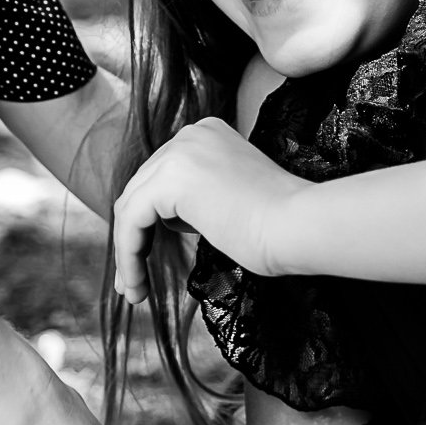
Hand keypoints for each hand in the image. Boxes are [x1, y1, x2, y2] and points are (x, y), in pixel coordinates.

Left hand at [112, 117, 309, 302]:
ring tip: (133, 291)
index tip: (145, 259)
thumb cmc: (279, 226)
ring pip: (131, 207)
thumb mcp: (230, 200)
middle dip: (133, 238)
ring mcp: (180, 152)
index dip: (150, 222)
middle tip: (131, 282)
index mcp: (207, 134)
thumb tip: (169, 219)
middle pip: (142, 190)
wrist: (298, 225)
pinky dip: (128, 254)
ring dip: (128, 252)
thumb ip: (200, 199)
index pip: (162, 179)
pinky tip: (136, 283)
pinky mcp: (170, 178)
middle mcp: (190, 134)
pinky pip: (131, 220)